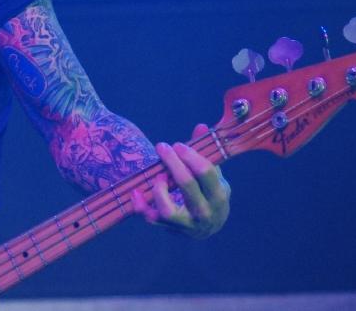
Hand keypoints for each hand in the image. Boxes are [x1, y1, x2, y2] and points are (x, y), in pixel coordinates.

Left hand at [131, 123, 230, 238]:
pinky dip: (140, 205)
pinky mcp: (169, 229)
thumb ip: (205, 152)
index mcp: (219, 196)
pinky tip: (136, 191)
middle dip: (172, 162)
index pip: (205, 173)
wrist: (208, 226)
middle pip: (187, 185)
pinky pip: (151, 219)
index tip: (178, 145)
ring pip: (167, 209)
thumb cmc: (210, 193)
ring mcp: (186, 224)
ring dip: (159, 188)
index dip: (190, 156)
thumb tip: (200, 126)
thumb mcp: (214, 176)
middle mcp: (204, 213)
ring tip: (158, 176)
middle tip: (162, 147)